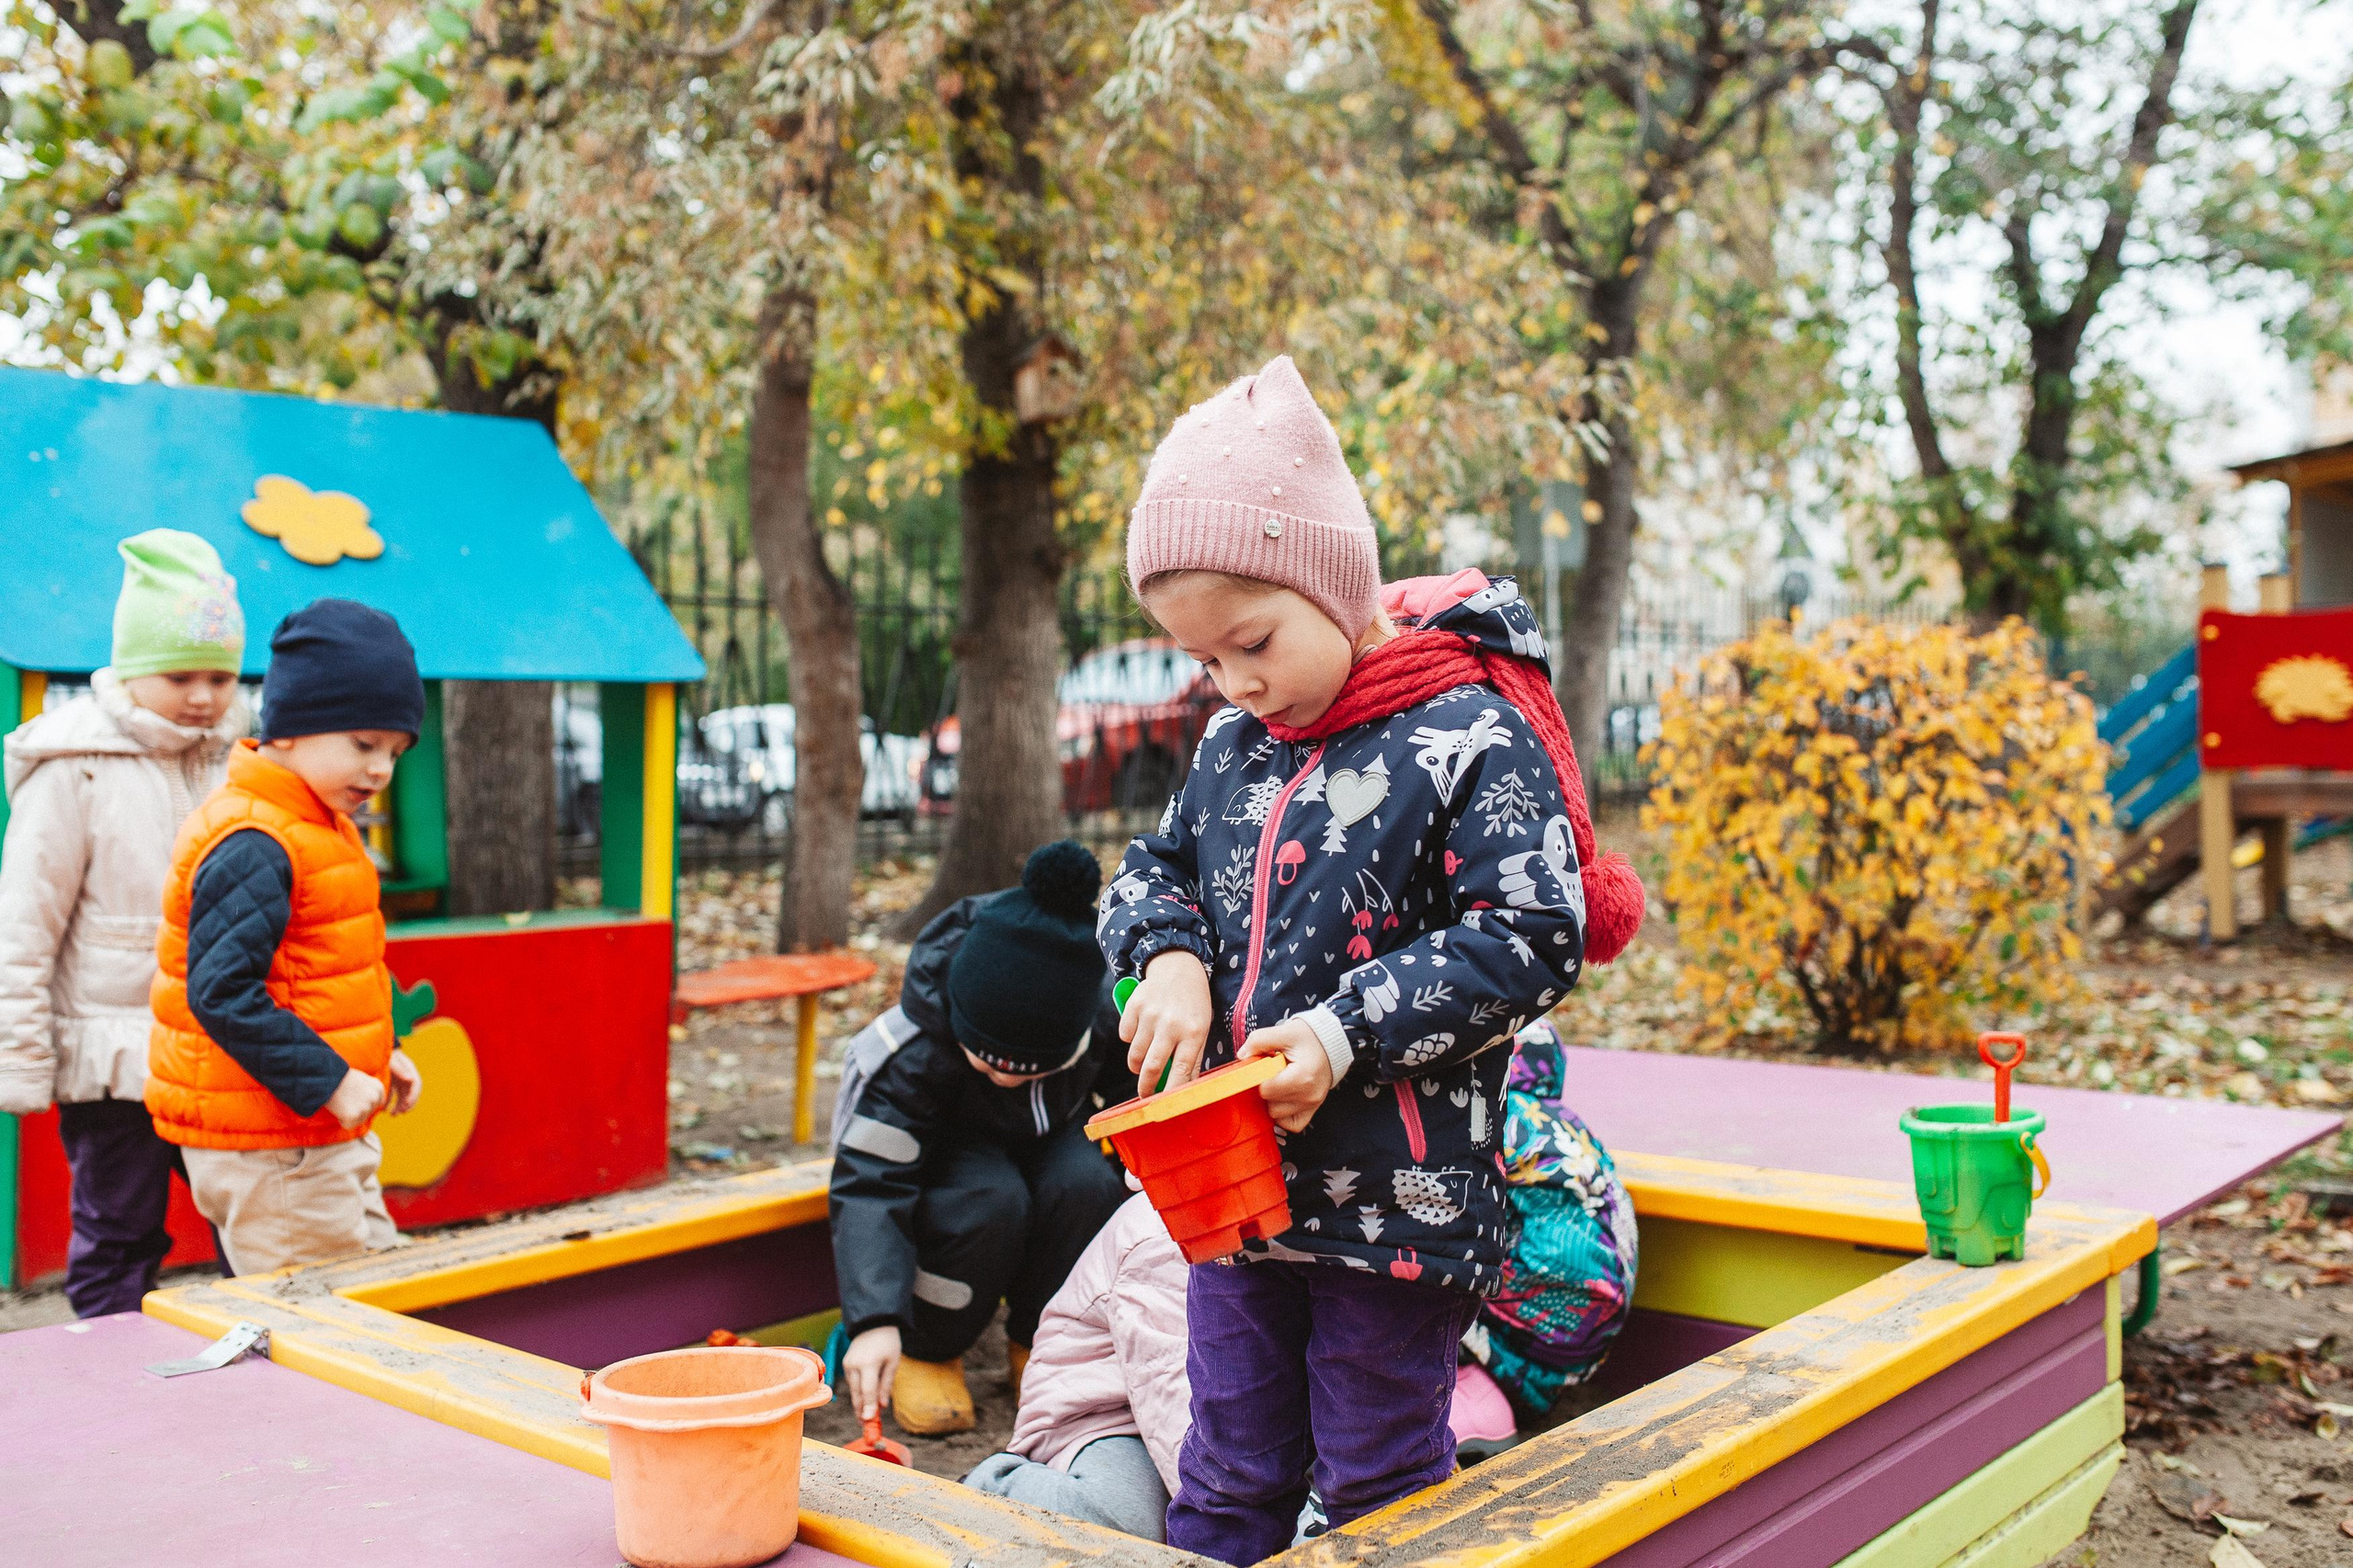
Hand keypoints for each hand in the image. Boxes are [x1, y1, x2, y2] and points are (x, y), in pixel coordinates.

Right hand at [324, 1067, 386, 1128]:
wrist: (325, 1076)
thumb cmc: (339, 1077)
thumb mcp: (361, 1079)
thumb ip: (369, 1091)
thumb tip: (373, 1102)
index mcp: (378, 1087)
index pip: (377, 1103)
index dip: (363, 1102)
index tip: (353, 1097)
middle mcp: (375, 1097)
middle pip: (368, 1113)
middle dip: (357, 1110)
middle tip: (344, 1099)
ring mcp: (365, 1107)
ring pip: (359, 1120)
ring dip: (349, 1115)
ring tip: (341, 1102)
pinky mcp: (354, 1115)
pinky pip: (349, 1125)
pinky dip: (341, 1120)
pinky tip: (338, 1108)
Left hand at [386, 1049, 422, 1114]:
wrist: (371, 1048)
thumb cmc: (382, 1054)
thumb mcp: (390, 1060)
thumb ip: (399, 1069)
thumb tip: (410, 1080)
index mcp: (408, 1068)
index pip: (416, 1084)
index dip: (413, 1096)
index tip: (405, 1106)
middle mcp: (406, 1074)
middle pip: (412, 1091)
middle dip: (407, 1104)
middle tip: (399, 1113)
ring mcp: (399, 1078)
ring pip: (404, 1095)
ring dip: (401, 1106)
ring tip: (393, 1114)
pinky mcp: (392, 1082)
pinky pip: (395, 1095)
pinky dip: (392, 1103)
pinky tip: (385, 1110)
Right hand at [843, 1325, 902, 1420]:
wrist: (873, 1322)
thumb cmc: (887, 1342)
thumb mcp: (893, 1362)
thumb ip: (886, 1384)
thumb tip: (882, 1406)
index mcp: (869, 1363)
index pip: (868, 1391)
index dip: (868, 1408)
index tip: (869, 1421)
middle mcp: (854, 1365)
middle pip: (857, 1394)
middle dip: (861, 1411)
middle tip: (866, 1426)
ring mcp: (847, 1364)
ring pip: (853, 1389)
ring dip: (859, 1403)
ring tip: (866, 1416)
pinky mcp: (845, 1363)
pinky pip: (852, 1382)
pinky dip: (858, 1391)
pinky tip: (864, 1399)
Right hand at [1123, 950, 1213, 1091]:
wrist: (1179, 967)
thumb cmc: (1193, 1005)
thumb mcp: (1201, 1029)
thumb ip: (1192, 1058)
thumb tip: (1183, 1089)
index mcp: (1193, 1033)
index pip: (1181, 1071)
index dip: (1170, 1093)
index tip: (1163, 1106)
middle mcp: (1171, 1024)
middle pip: (1152, 1067)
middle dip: (1145, 1087)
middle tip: (1144, 1094)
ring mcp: (1151, 1015)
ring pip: (1135, 1055)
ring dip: (1136, 1065)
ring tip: (1142, 1062)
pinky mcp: (1134, 1006)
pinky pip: (1125, 1036)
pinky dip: (1130, 1040)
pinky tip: (1141, 1032)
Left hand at [1240, 1017, 1334, 1132]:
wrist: (1331, 1044)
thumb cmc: (1310, 1038)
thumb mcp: (1284, 1032)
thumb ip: (1260, 1040)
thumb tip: (1242, 1055)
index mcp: (1302, 1077)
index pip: (1266, 1089)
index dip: (1259, 1077)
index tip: (1264, 1066)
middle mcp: (1308, 1096)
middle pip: (1269, 1103)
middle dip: (1266, 1087)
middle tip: (1273, 1072)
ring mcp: (1311, 1105)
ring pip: (1277, 1114)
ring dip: (1273, 1100)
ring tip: (1280, 1082)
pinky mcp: (1312, 1110)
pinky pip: (1291, 1125)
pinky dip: (1283, 1115)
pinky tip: (1282, 1098)